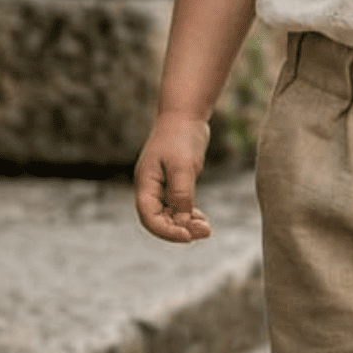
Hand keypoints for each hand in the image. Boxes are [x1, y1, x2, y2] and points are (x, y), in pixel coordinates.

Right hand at [134, 113, 213, 242]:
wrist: (185, 116)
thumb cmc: (181, 138)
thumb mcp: (182, 167)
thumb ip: (181, 195)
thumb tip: (182, 221)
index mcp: (145, 183)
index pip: (149, 217)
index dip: (167, 231)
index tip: (188, 236)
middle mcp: (150, 189)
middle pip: (159, 221)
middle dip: (180, 231)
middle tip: (205, 232)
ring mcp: (162, 188)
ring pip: (171, 217)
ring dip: (187, 225)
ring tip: (207, 228)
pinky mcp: (175, 186)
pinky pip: (179, 209)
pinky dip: (190, 217)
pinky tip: (203, 219)